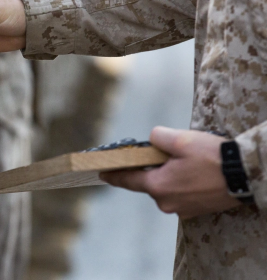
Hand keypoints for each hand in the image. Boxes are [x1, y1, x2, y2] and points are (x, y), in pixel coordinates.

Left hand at [99, 127, 241, 218]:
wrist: (246, 175)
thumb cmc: (212, 158)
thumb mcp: (180, 139)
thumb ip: (157, 137)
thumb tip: (151, 140)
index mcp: (158, 186)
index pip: (128, 179)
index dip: (113, 174)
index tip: (101, 173)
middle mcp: (166, 202)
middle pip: (149, 182)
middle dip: (152, 168)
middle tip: (166, 153)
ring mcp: (181, 210)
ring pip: (166, 187)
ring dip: (169, 175)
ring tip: (187, 161)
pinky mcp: (195, 211)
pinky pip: (180, 193)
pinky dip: (182, 183)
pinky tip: (194, 172)